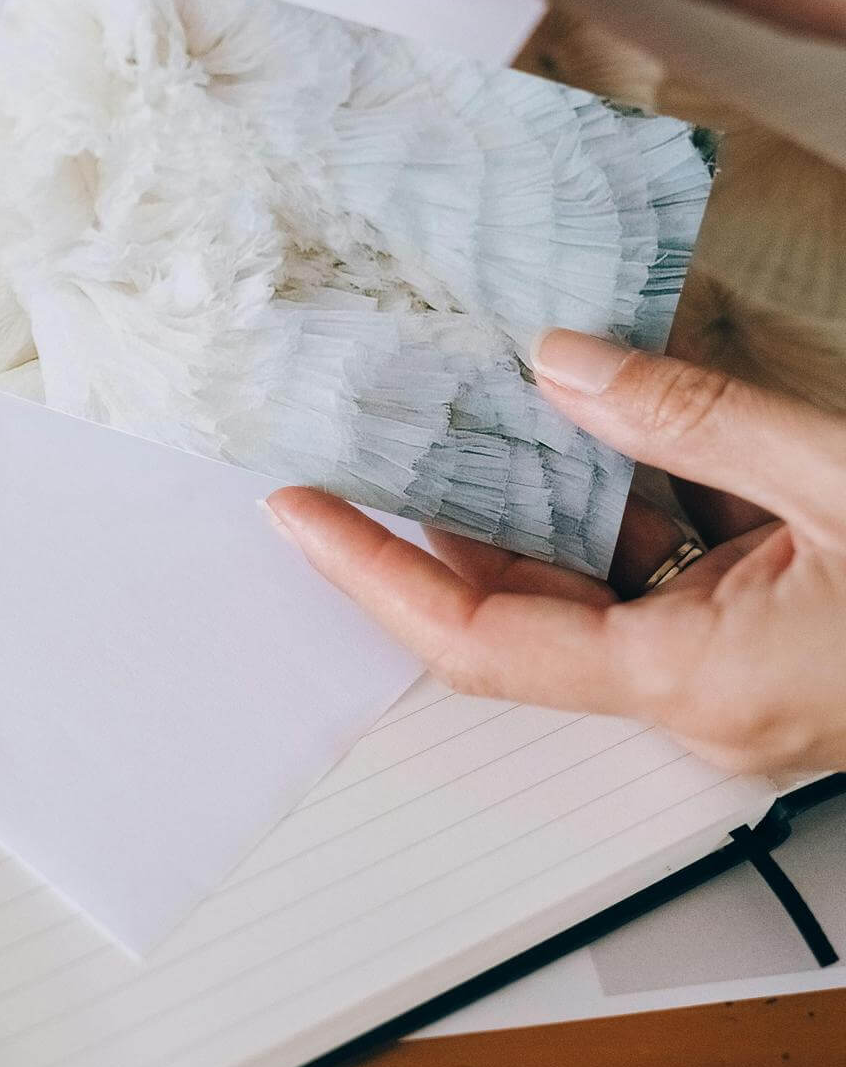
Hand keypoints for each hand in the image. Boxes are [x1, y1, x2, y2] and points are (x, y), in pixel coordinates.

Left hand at [265, 329, 845, 773]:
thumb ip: (696, 419)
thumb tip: (559, 364)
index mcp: (695, 680)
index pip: (473, 638)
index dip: (369, 570)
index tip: (298, 508)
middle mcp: (699, 701)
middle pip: (519, 609)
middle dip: (442, 516)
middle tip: (378, 428)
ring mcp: (736, 684)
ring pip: (593, 592)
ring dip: (536, 502)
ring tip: (469, 407)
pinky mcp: (769, 657)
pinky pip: (663, 587)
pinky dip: (623, 511)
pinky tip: (600, 431)